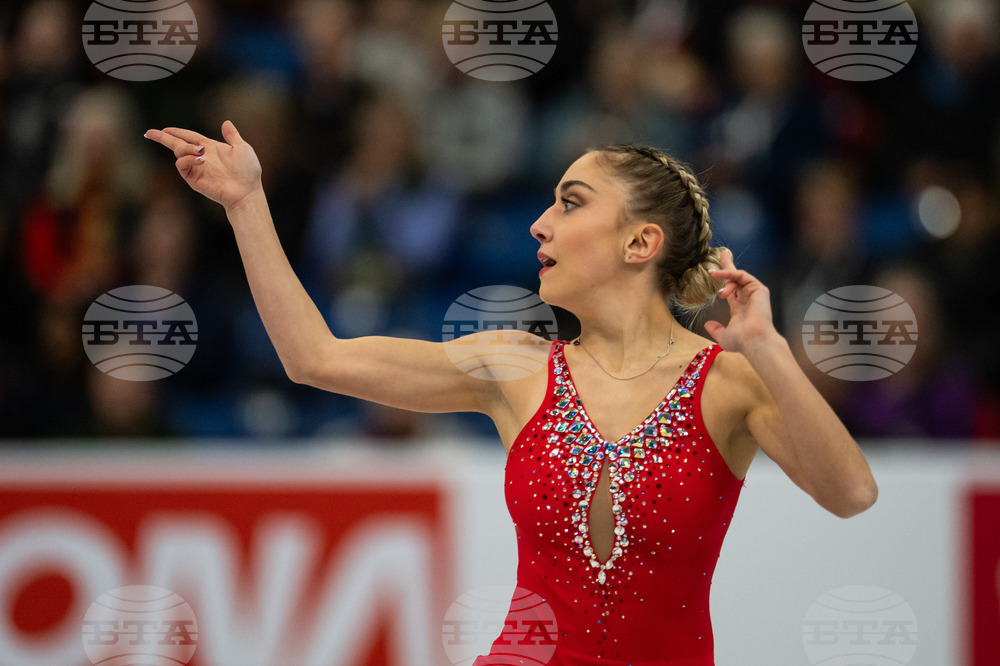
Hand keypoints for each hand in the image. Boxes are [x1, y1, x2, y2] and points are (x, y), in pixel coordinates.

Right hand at [144, 121, 261, 211]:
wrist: (247, 191)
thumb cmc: (248, 172)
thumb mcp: (242, 148)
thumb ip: (232, 136)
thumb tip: (226, 122)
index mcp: (209, 147)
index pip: (188, 136)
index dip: (176, 132)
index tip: (164, 129)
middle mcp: (200, 157)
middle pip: (176, 144)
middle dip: (162, 138)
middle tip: (149, 132)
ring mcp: (196, 168)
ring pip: (178, 152)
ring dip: (186, 147)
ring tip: (201, 151)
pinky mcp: (193, 178)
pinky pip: (181, 165)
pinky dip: (187, 159)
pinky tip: (201, 159)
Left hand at [704, 249, 778, 353]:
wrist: (753, 340)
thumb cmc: (741, 341)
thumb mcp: (723, 336)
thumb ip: (716, 329)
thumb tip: (708, 325)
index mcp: (740, 308)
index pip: (731, 290)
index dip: (724, 280)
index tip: (715, 273)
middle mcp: (747, 298)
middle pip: (736, 277)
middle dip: (729, 265)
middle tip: (723, 253)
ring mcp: (754, 293)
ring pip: (737, 276)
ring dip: (723, 275)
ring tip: (712, 276)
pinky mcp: (758, 289)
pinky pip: (742, 275)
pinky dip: (729, 274)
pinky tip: (718, 276)